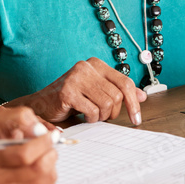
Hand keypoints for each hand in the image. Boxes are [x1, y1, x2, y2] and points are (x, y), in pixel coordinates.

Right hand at [0, 106, 56, 183]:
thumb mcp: (3, 120)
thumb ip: (20, 118)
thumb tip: (37, 129)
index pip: (23, 155)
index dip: (42, 143)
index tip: (49, 135)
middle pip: (37, 169)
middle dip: (49, 152)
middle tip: (48, 144)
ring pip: (44, 179)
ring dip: (50, 163)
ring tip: (43, 155)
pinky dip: (49, 176)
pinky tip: (40, 168)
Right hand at [19, 59, 146, 124]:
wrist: (42, 104)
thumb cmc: (70, 99)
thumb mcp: (97, 92)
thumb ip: (118, 91)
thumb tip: (142, 96)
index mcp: (96, 64)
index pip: (125, 82)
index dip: (133, 103)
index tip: (137, 119)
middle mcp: (86, 67)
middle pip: (116, 96)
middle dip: (112, 112)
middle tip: (101, 115)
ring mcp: (76, 78)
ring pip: (106, 104)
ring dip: (100, 116)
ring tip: (90, 114)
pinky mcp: (68, 92)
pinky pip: (92, 111)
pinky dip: (90, 118)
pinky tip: (81, 115)